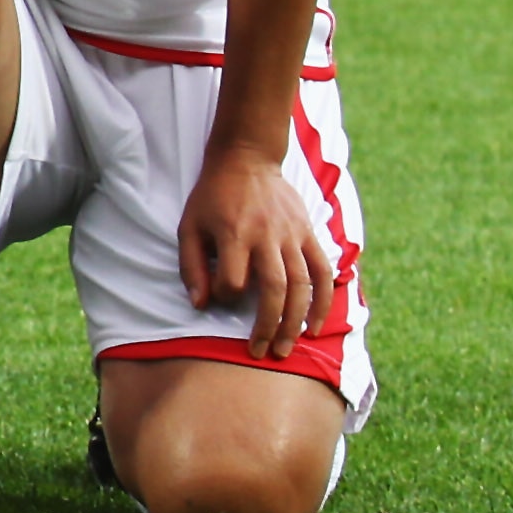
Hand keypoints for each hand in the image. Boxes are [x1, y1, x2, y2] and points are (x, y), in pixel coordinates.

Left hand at [179, 141, 336, 356]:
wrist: (246, 159)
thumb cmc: (212, 197)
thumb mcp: (188, 225)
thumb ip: (191, 265)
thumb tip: (201, 304)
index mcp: (233, 234)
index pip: (234, 280)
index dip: (227, 298)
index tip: (222, 301)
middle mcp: (266, 237)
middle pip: (275, 290)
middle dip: (269, 326)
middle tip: (263, 352)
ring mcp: (292, 236)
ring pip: (303, 287)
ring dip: (296, 322)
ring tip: (287, 348)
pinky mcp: (309, 235)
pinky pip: (324, 273)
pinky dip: (324, 302)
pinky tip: (316, 326)